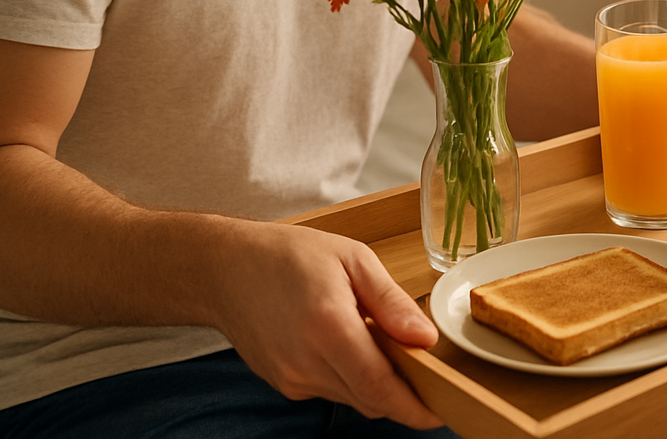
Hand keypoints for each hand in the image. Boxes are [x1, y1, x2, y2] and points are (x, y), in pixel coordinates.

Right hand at [205, 221, 442, 429]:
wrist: (225, 269)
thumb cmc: (289, 255)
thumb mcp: (353, 259)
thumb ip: (391, 303)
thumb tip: (426, 339)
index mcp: (328, 326)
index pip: (379, 387)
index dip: (414, 407)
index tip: (441, 412)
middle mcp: (305, 363)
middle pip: (370, 400)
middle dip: (404, 396)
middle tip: (430, 376)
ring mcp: (291, 378)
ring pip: (352, 398)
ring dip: (377, 385)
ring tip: (387, 348)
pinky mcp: (283, 384)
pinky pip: (331, 391)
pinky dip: (352, 378)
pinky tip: (352, 347)